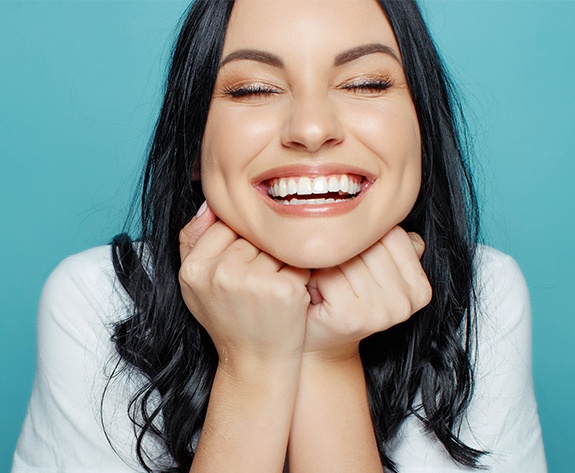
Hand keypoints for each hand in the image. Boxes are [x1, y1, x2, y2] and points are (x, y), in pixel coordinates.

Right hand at [178, 202, 310, 372]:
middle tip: (255, 284)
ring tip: (269, 289)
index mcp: (194, 269)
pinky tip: (287, 295)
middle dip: (259, 252)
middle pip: (252, 234)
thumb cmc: (227, 319)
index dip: (238, 244)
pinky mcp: (285, 290)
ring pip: (275, 245)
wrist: (254, 363)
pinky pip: (297, 260)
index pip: (224, 224)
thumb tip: (209, 202)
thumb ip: (192, 240)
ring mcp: (254, 282)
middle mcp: (221, 273)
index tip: (241, 267)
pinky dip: (298, 274)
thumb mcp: (195, 283)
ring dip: (279, 261)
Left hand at [304, 226, 431, 358]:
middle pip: (368, 245)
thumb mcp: (374, 270)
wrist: (320, 342)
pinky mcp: (353, 316)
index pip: (392, 234)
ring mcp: (382, 312)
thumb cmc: (342, 299)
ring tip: (325, 281)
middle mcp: (407, 302)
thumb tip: (396, 211)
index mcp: (420, 288)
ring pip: (347, 258)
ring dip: (326, 264)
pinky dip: (314, 278)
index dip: (363, 240)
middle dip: (344, 251)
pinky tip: (316, 291)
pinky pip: (328, 274)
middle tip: (334, 272)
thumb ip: (390, 244)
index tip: (354, 260)